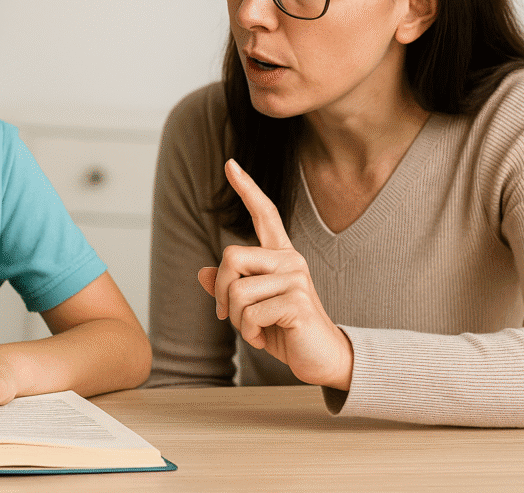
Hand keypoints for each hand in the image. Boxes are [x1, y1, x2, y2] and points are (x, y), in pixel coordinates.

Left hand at [198, 159, 353, 390]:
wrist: (322, 359)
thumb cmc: (286, 331)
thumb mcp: (251, 310)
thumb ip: (230, 289)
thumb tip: (201, 273)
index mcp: (280, 256)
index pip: (264, 213)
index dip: (247, 188)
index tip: (230, 163)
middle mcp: (290, 260)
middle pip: (230, 256)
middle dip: (220, 291)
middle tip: (228, 315)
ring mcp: (296, 278)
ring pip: (236, 291)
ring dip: (235, 320)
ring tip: (255, 330)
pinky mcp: (298, 301)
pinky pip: (249, 314)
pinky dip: (248, 333)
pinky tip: (264, 338)